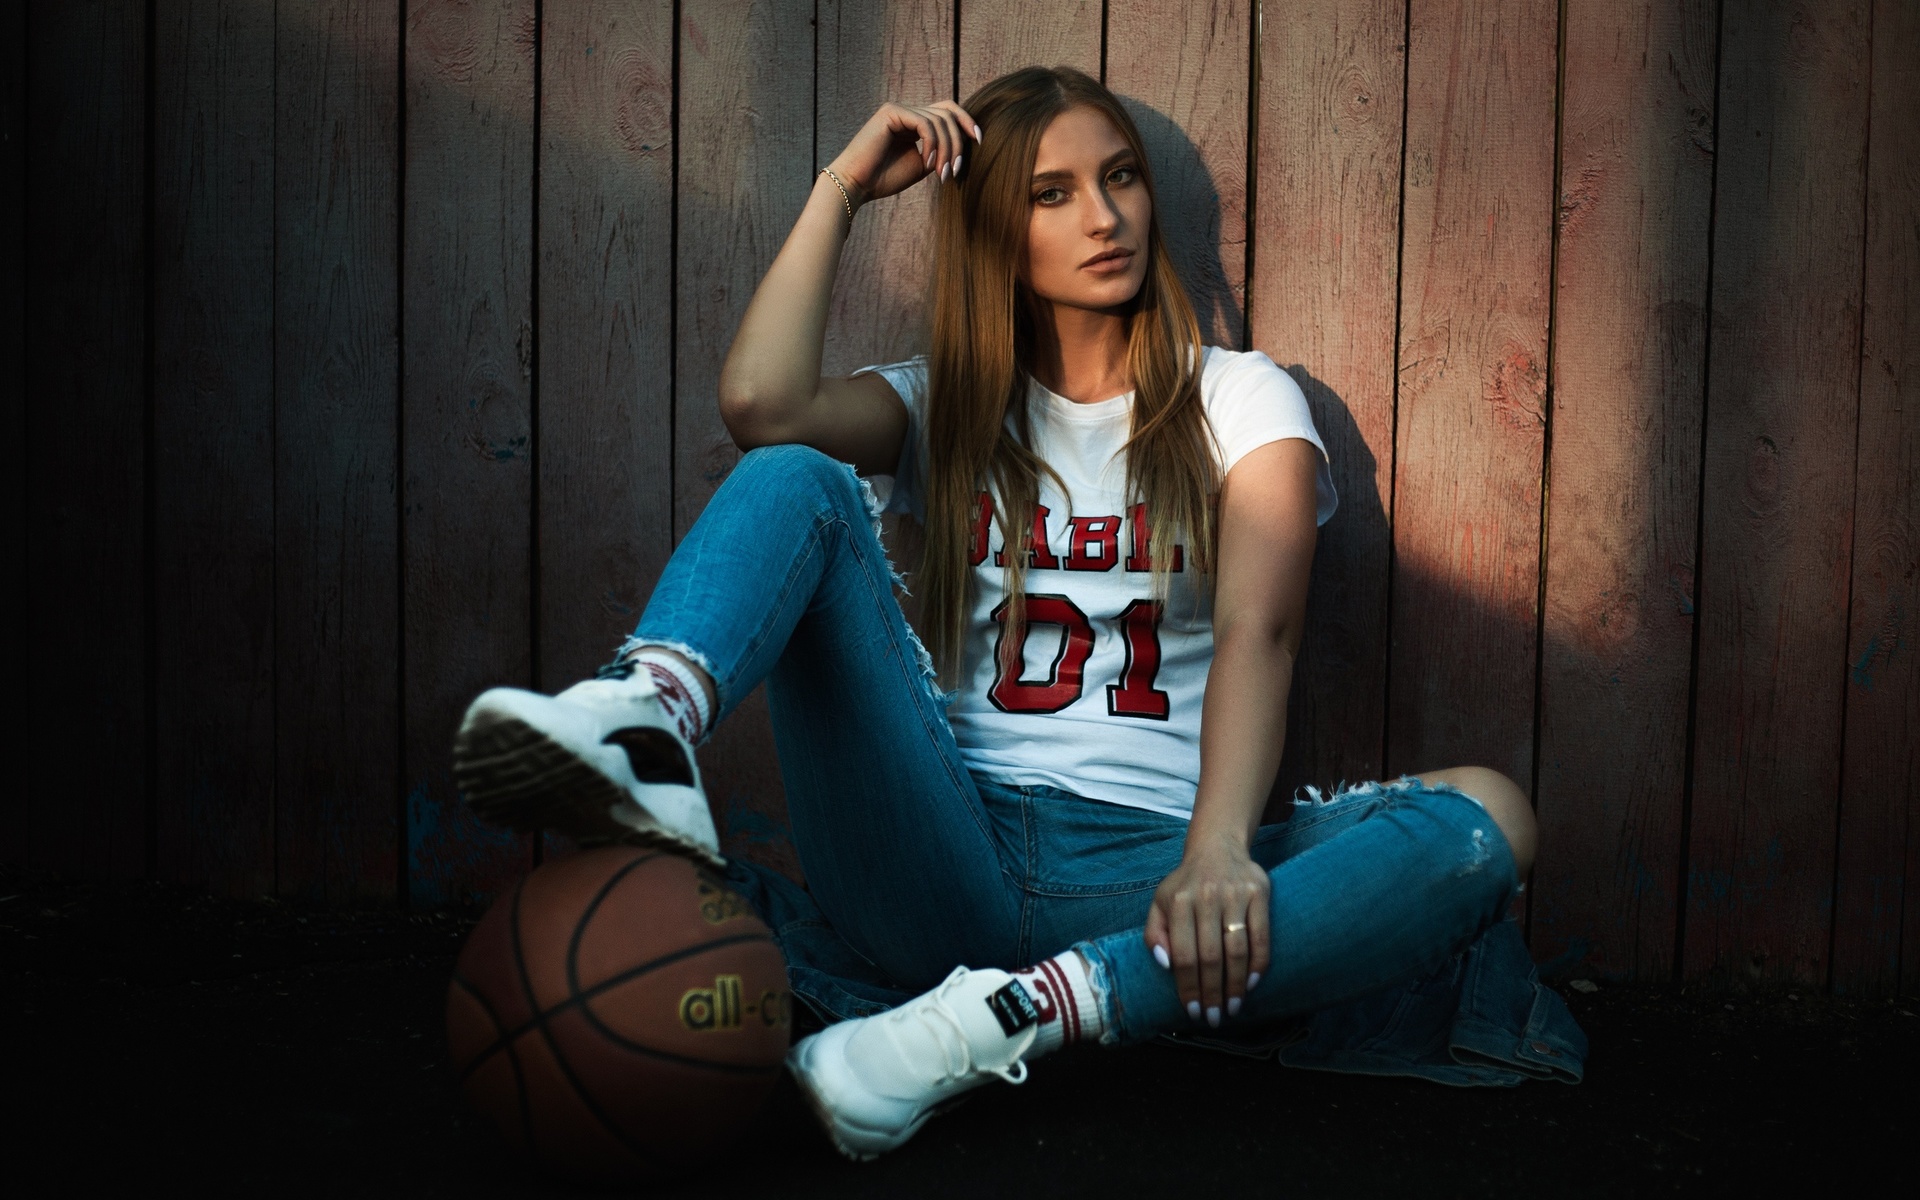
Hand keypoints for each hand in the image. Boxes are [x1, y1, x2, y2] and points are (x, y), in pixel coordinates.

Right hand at [826, 100, 980, 206]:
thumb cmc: (885, 179)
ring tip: (941, 174)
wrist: (856, 185)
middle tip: (956, 170)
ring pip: (939, 121)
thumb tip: (965, 142)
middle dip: (959, 141)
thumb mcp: (922, 165)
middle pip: (948, 113)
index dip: (967, 122)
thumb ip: (941, 150)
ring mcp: (899, 109)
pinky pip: (925, 124)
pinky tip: (926, 163)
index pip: (947, 112)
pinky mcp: (891, 112)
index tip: (980, 142)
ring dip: (946, 149)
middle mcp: (907, 111)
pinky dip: (932, 145)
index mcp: (914, 122)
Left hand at [1144, 832, 1270, 1027]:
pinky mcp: (1260, 892)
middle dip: (1212, 993)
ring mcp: (1235, 894)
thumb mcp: (1160, 902)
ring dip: (1236, 985)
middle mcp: (1206, 896)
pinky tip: (1252, 985)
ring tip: (1232, 1008)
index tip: (1192, 1011)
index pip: (1184, 954)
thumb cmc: (1185, 885)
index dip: (1188, 987)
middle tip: (1213, 1018)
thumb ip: (1154, 933)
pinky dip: (1259, 964)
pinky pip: (1262, 936)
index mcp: (1178, 901)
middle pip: (1211, 956)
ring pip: (1238, 949)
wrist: (1217, 848)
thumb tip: (1164, 965)